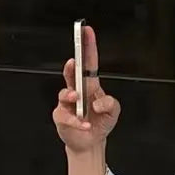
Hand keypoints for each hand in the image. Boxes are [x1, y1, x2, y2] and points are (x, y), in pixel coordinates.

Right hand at [52, 25, 120, 153]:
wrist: (91, 142)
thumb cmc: (100, 122)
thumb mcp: (113, 112)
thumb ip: (111, 104)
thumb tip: (98, 103)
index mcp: (90, 85)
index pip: (88, 63)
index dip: (88, 47)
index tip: (86, 32)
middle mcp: (77, 91)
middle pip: (72, 73)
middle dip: (72, 65)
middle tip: (74, 61)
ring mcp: (67, 103)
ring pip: (65, 93)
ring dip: (71, 95)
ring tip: (78, 98)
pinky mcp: (61, 117)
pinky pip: (66, 117)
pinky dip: (77, 122)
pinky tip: (85, 125)